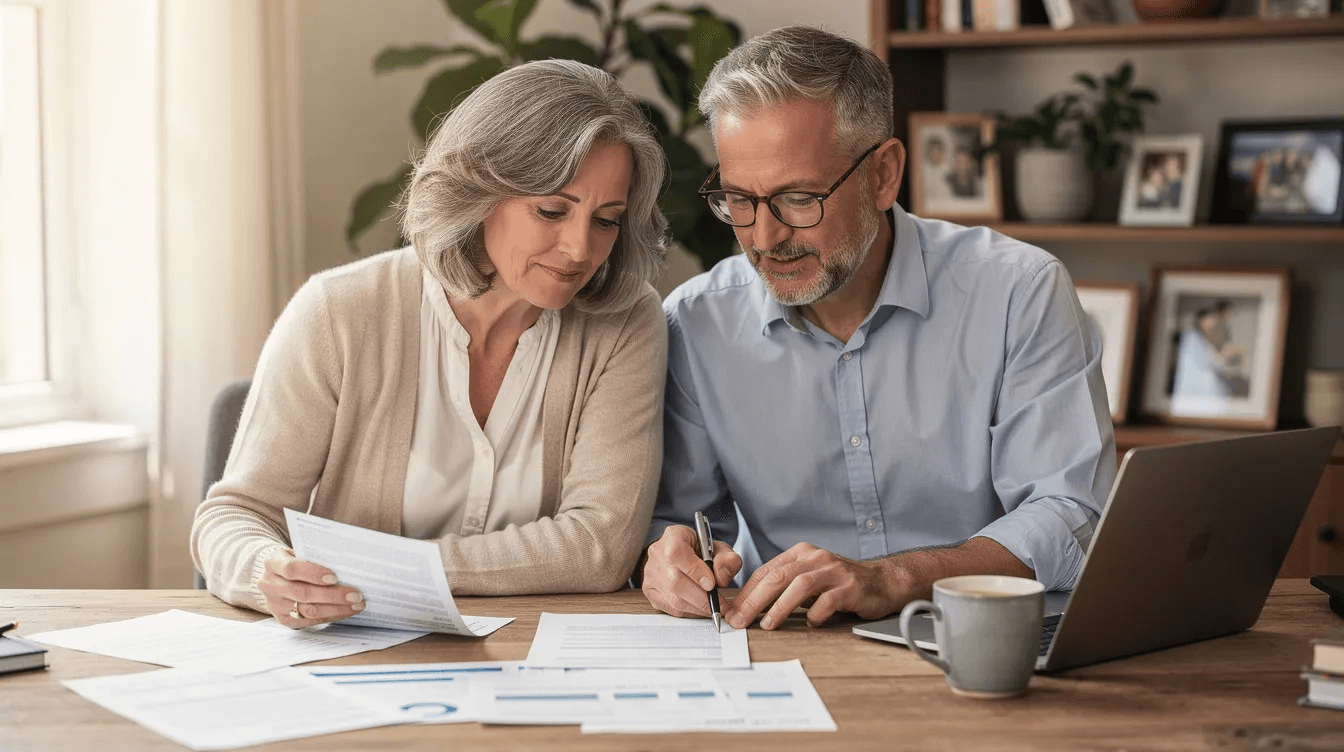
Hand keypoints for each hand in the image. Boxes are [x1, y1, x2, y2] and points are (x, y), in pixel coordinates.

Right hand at [257, 548, 364, 628]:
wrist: (274, 575)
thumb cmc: (295, 560)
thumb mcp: (299, 552)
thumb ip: (316, 557)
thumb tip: (347, 565)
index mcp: (273, 562)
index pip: (292, 569)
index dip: (313, 573)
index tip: (335, 577)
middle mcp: (270, 585)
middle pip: (302, 593)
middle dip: (333, 595)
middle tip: (356, 595)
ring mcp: (275, 604)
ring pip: (307, 610)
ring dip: (336, 609)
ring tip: (356, 605)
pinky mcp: (283, 619)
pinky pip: (309, 621)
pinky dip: (330, 616)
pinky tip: (345, 611)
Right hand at [642, 525, 740, 617]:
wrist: (682, 554)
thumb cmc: (702, 551)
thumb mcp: (719, 548)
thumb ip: (726, 560)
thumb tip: (722, 578)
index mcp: (673, 536)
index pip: (677, 553)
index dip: (695, 571)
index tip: (712, 584)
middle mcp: (657, 554)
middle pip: (675, 581)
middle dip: (702, 598)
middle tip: (720, 605)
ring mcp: (650, 574)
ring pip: (673, 599)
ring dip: (697, 608)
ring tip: (713, 608)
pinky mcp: (650, 591)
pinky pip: (670, 608)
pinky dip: (689, 612)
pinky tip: (700, 609)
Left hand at [726, 543, 896, 629]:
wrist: (883, 581)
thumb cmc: (841, 584)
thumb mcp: (809, 579)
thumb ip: (786, 588)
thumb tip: (750, 607)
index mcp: (800, 553)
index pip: (766, 571)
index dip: (746, 592)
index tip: (732, 611)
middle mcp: (815, 558)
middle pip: (778, 576)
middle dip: (754, 600)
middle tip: (740, 620)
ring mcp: (834, 570)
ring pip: (799, 585)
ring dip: (780, 606)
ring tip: (767, 624)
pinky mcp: (851, 586)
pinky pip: (828, 600)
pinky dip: (816, 613)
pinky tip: (811, 623)